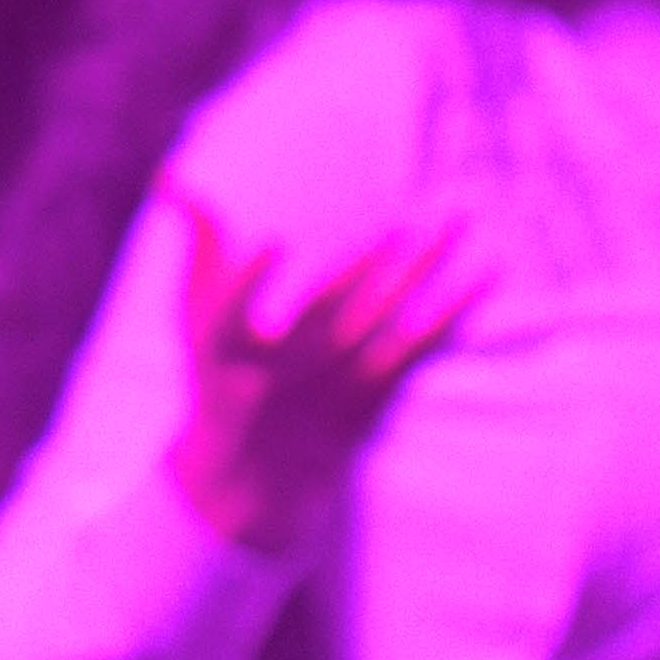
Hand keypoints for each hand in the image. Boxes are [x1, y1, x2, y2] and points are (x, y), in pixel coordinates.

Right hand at [161, 194, 477, 549]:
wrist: (248, 483)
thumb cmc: (217, 378)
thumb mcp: (195, 322)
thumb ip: (196, 249)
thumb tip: (171, 175)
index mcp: (228, 355)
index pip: (232, 313)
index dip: (249, 281)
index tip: (271, 241)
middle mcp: (286, 374)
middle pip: (332, 311)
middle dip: (368, 265)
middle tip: (405, 221)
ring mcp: (335, 389)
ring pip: (387, 322)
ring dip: (424, 270)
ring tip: (459, 218)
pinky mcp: (373, 400)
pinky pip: (419, 351)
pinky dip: (454, 312)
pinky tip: (488, 270)